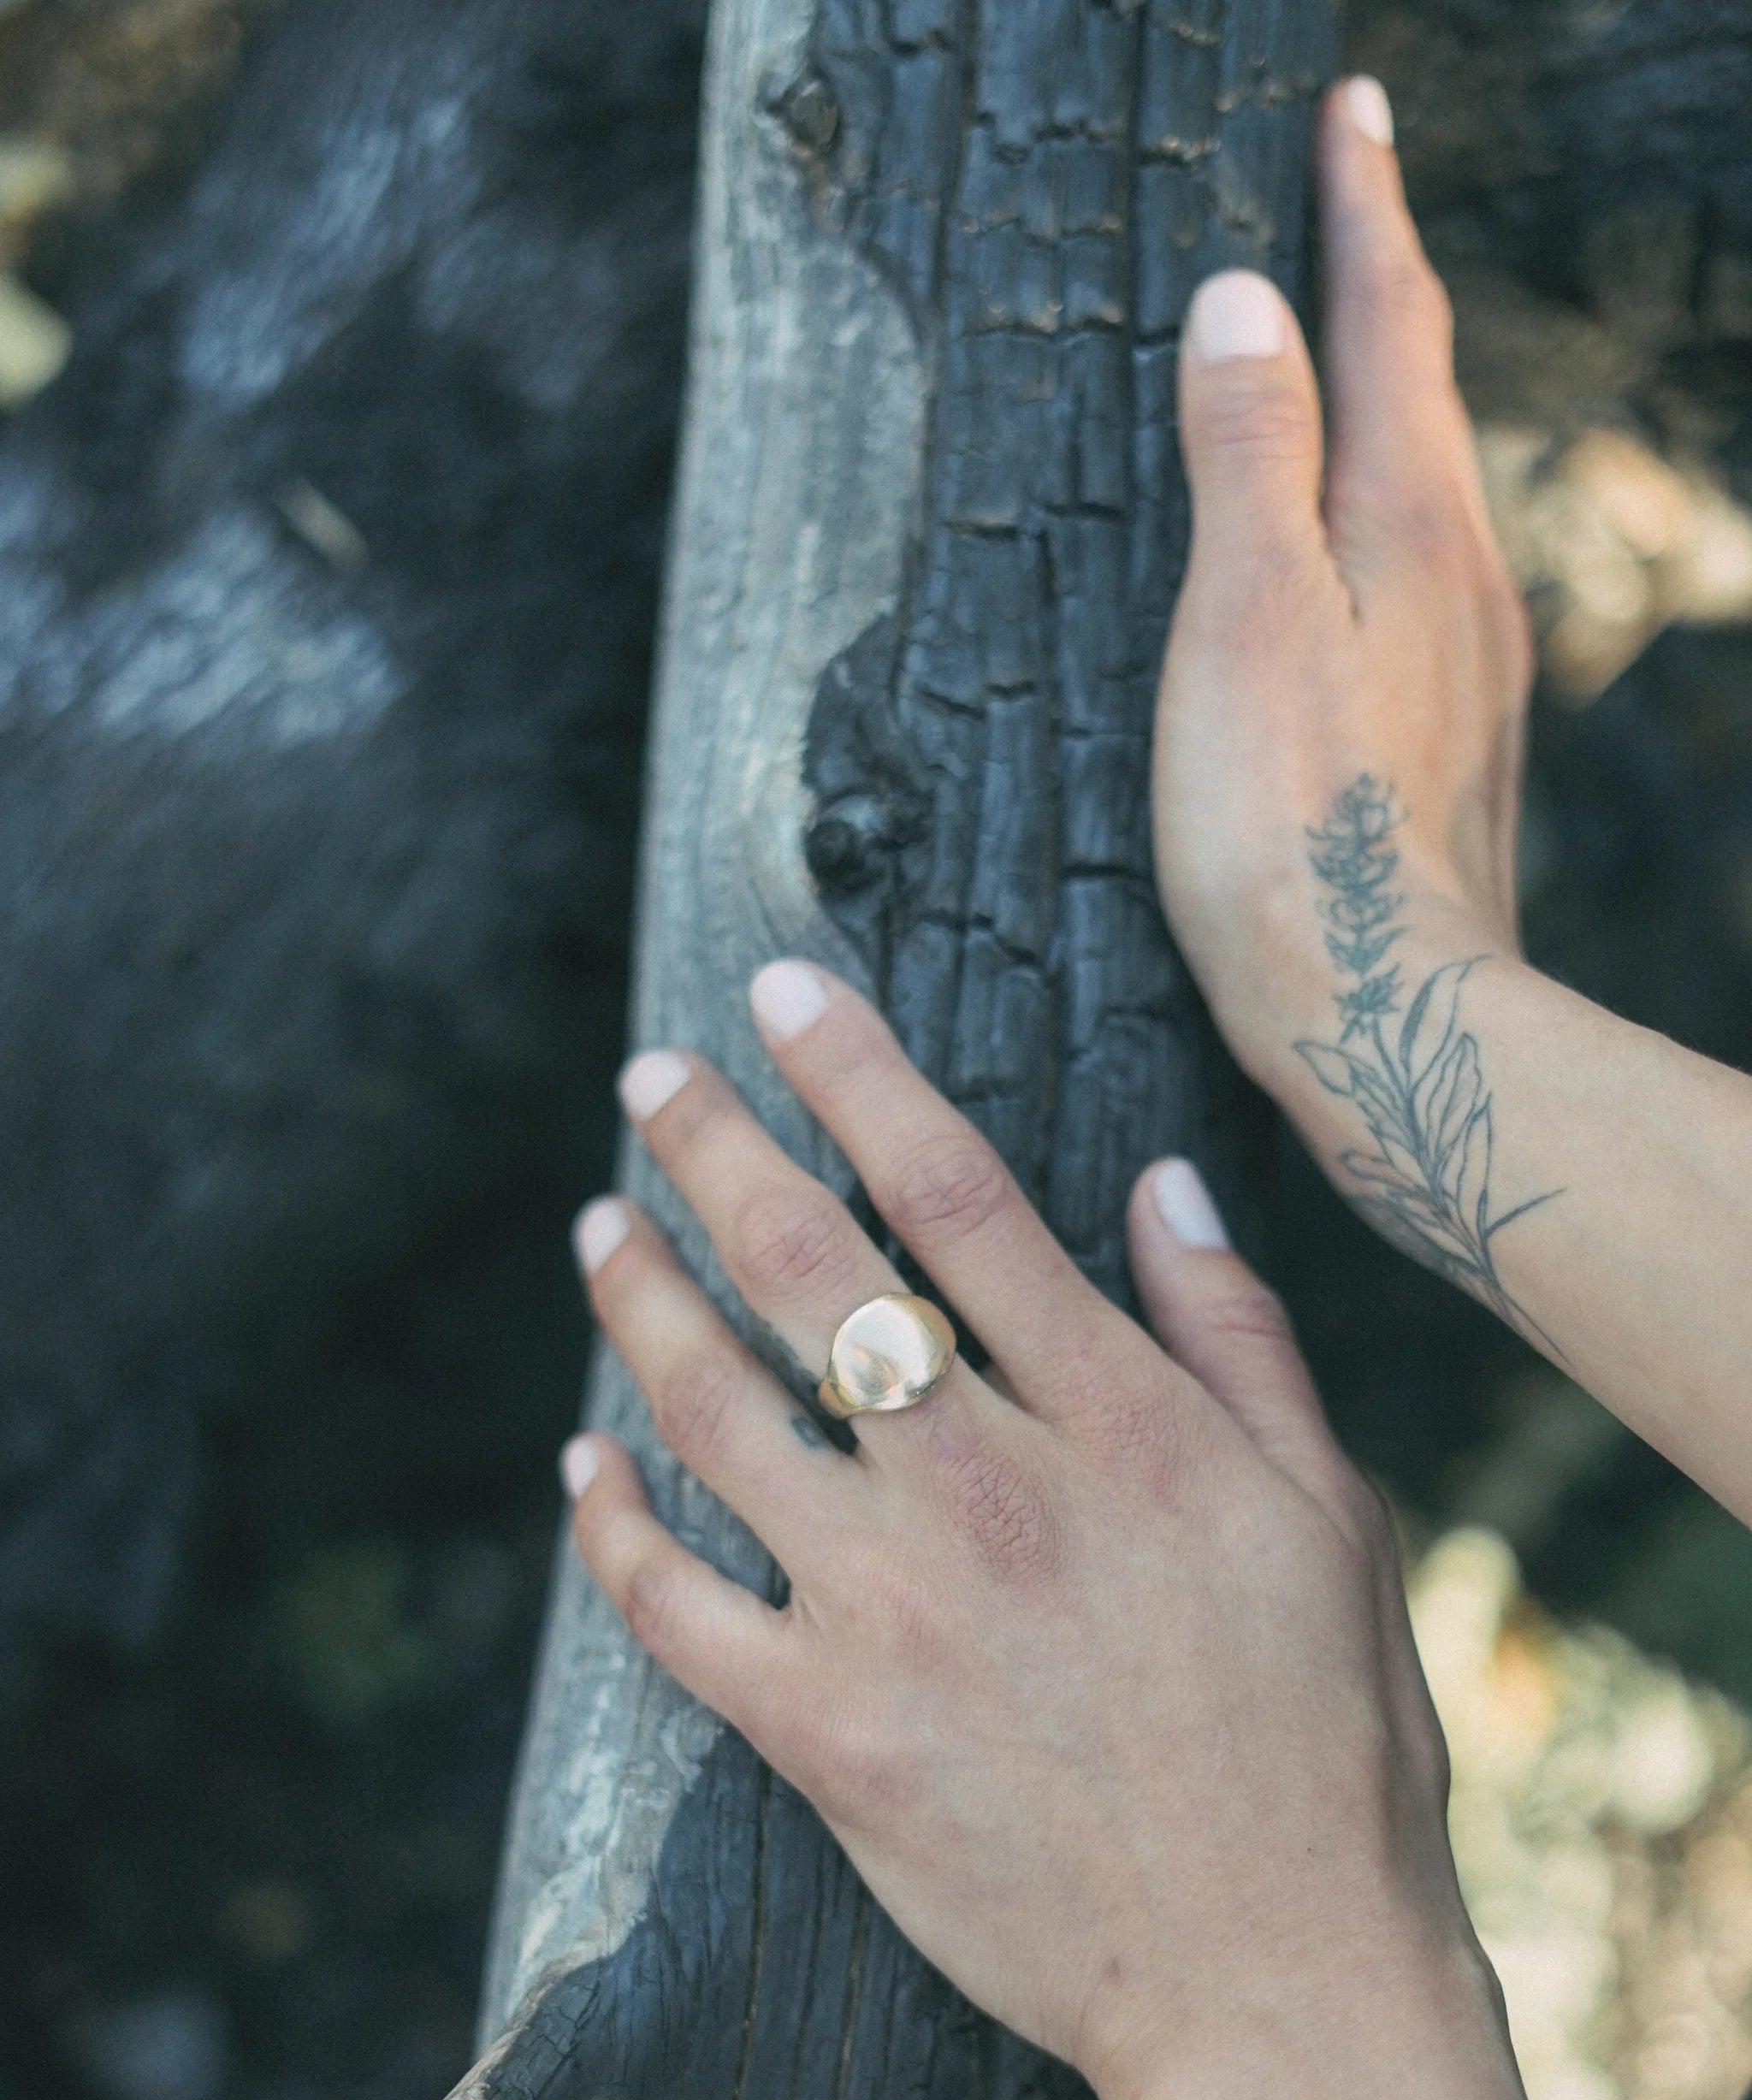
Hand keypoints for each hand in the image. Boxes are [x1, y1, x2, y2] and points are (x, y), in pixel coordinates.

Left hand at [563, 958, 1474, 2099]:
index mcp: (1118, 1420)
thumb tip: (1161, 1183)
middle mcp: (989, 1487)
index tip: (777, 995)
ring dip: (638, 1302)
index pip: (954, 1195)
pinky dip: (610, 1521)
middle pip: (809, 1270)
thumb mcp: (1330, 1516)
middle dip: (713, 1149)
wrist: (1274, 1978)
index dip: (851, 1074)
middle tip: (649, 1080)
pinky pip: (671, 1605)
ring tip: (597, 1229)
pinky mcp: (826, 1733)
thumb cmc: (1323, 1745)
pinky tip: (581, 1458)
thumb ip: (1237, 1340)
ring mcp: (893, 1609)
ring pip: (715, 1410)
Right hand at [1153, 78, 1532, 1108]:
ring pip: (1431, 488)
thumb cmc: (1290, 838)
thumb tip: (1243, 305)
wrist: (1379, 1016)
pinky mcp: (1453, 740)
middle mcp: (1466, 577)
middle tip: (1349, 202)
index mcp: (1407, 524)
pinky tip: (1359, 552)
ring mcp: (1473, 662)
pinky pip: (1422, 580)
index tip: (1350, 109)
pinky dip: (1383, 516)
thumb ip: (1246, 455)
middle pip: (1426, 393)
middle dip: (1384, 286)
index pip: (1389, 320)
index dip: (1361, 207)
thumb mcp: (1242, 619)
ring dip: (1389, 402)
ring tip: (1347, 356)